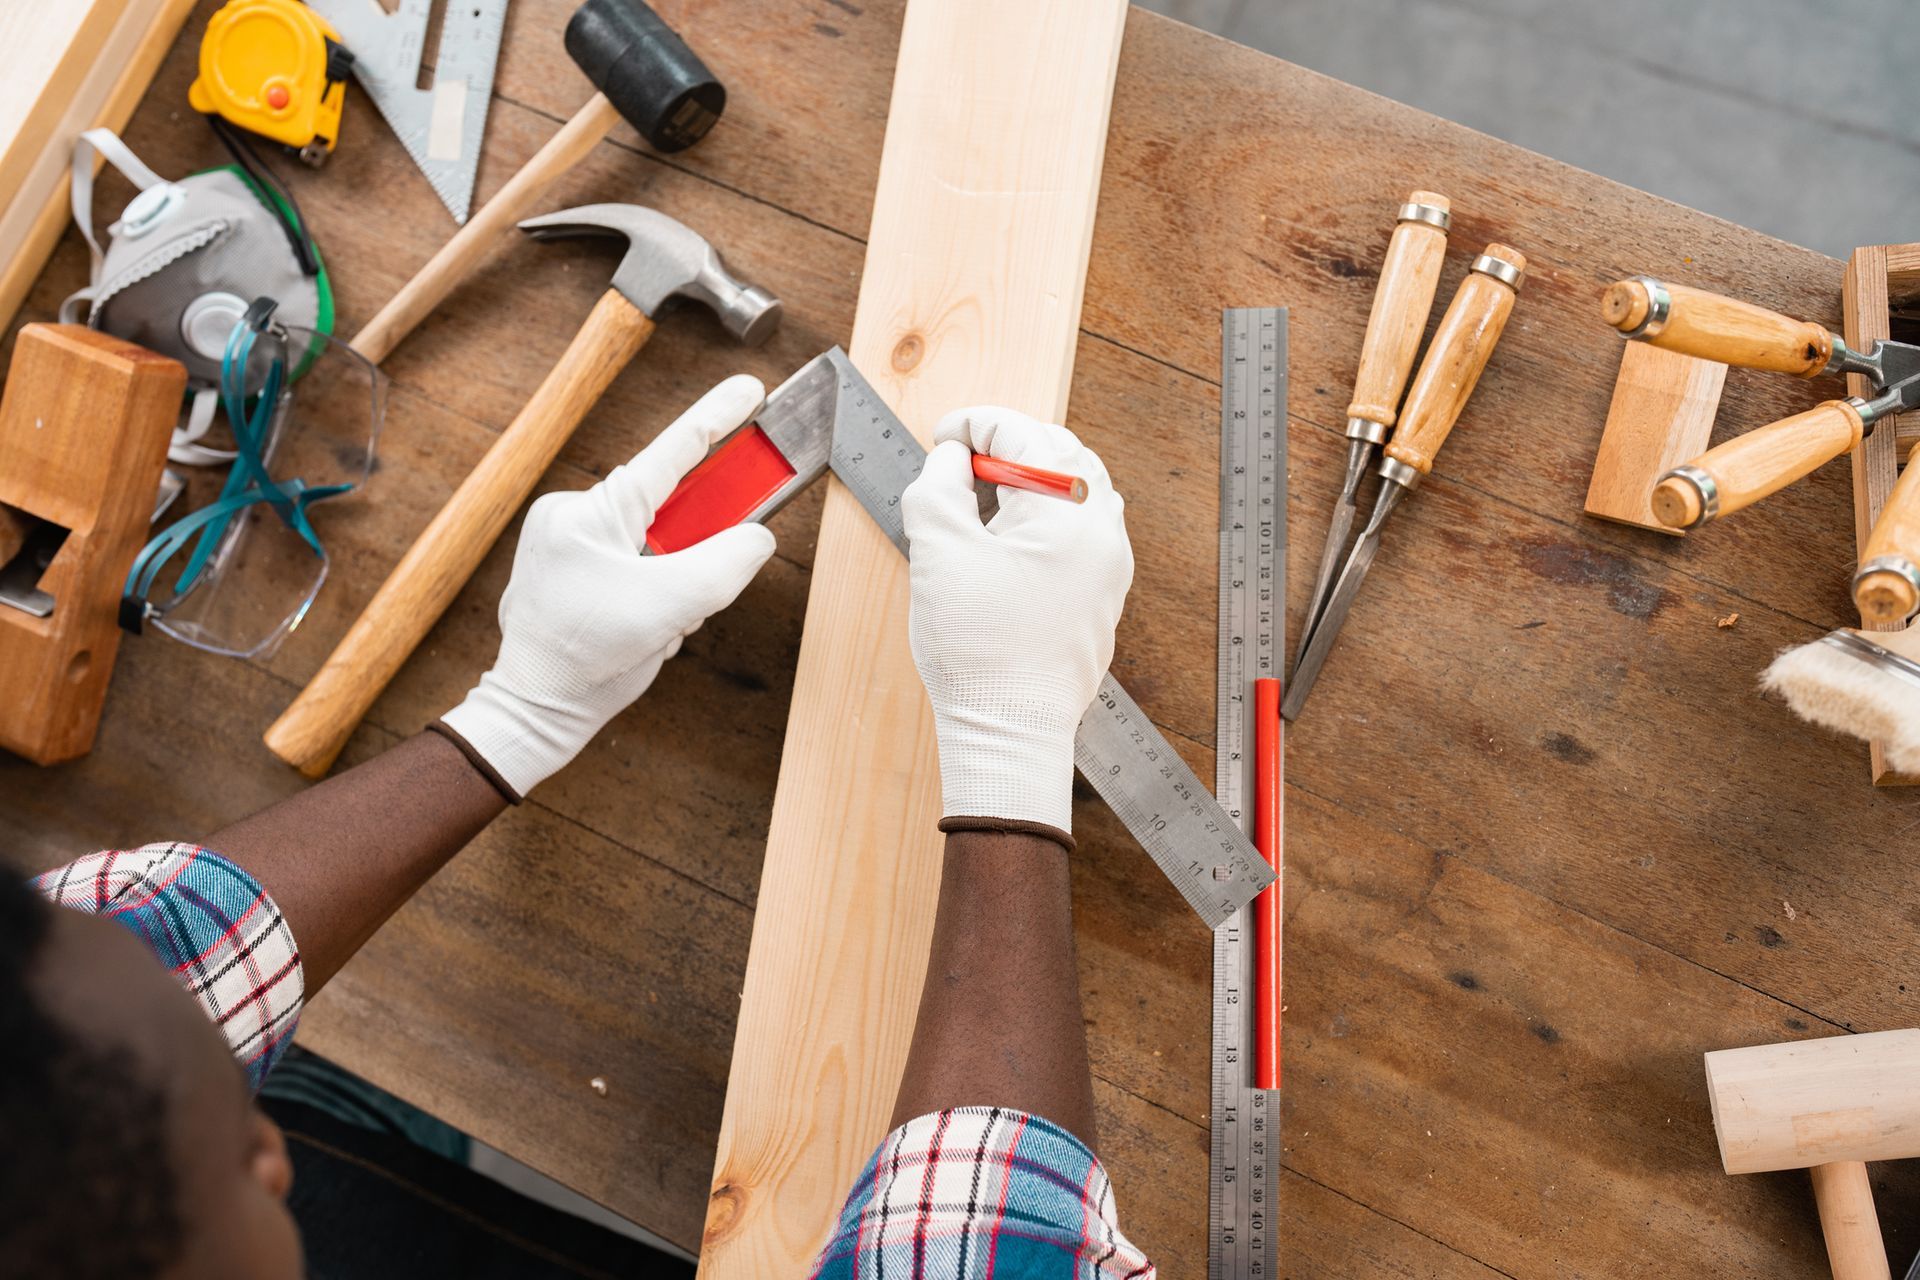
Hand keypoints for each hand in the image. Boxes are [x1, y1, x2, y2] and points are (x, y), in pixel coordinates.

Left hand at [440, 375, 776, 796]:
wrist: (538, 707)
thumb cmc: (584, 657)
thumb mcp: (669, 607)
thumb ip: (723, 564)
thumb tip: (756, 538)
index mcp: (590, 512)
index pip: (669, 453)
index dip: (716, 419)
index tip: (751, 391)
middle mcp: (577, 516)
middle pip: (670, 509)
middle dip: (692, 557)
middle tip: (689, 597)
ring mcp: (573, 542)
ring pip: (660, 544)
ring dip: (674, 586)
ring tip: (651, 629)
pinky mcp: (576, 568)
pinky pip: (641, 566)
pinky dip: (657, 596)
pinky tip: (640, 631)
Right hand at [901, 406, 1132, 839]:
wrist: (1011, 732)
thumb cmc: (979, 653)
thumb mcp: (938, 552)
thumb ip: (938, 487)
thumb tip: (950, 460)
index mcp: (1069, 512)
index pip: (1023, 434)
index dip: (974, 424)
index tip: (941, 437)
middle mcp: (1103, 532)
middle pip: (1060, 453)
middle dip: (1006, 445)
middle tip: (959, 461)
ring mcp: (1109, 564)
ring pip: (1077, 488)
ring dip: (1030, 478)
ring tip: (982, 496)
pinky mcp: (1102, 592)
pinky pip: (1083, 527)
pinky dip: (1047, 513)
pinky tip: (1009, 534)